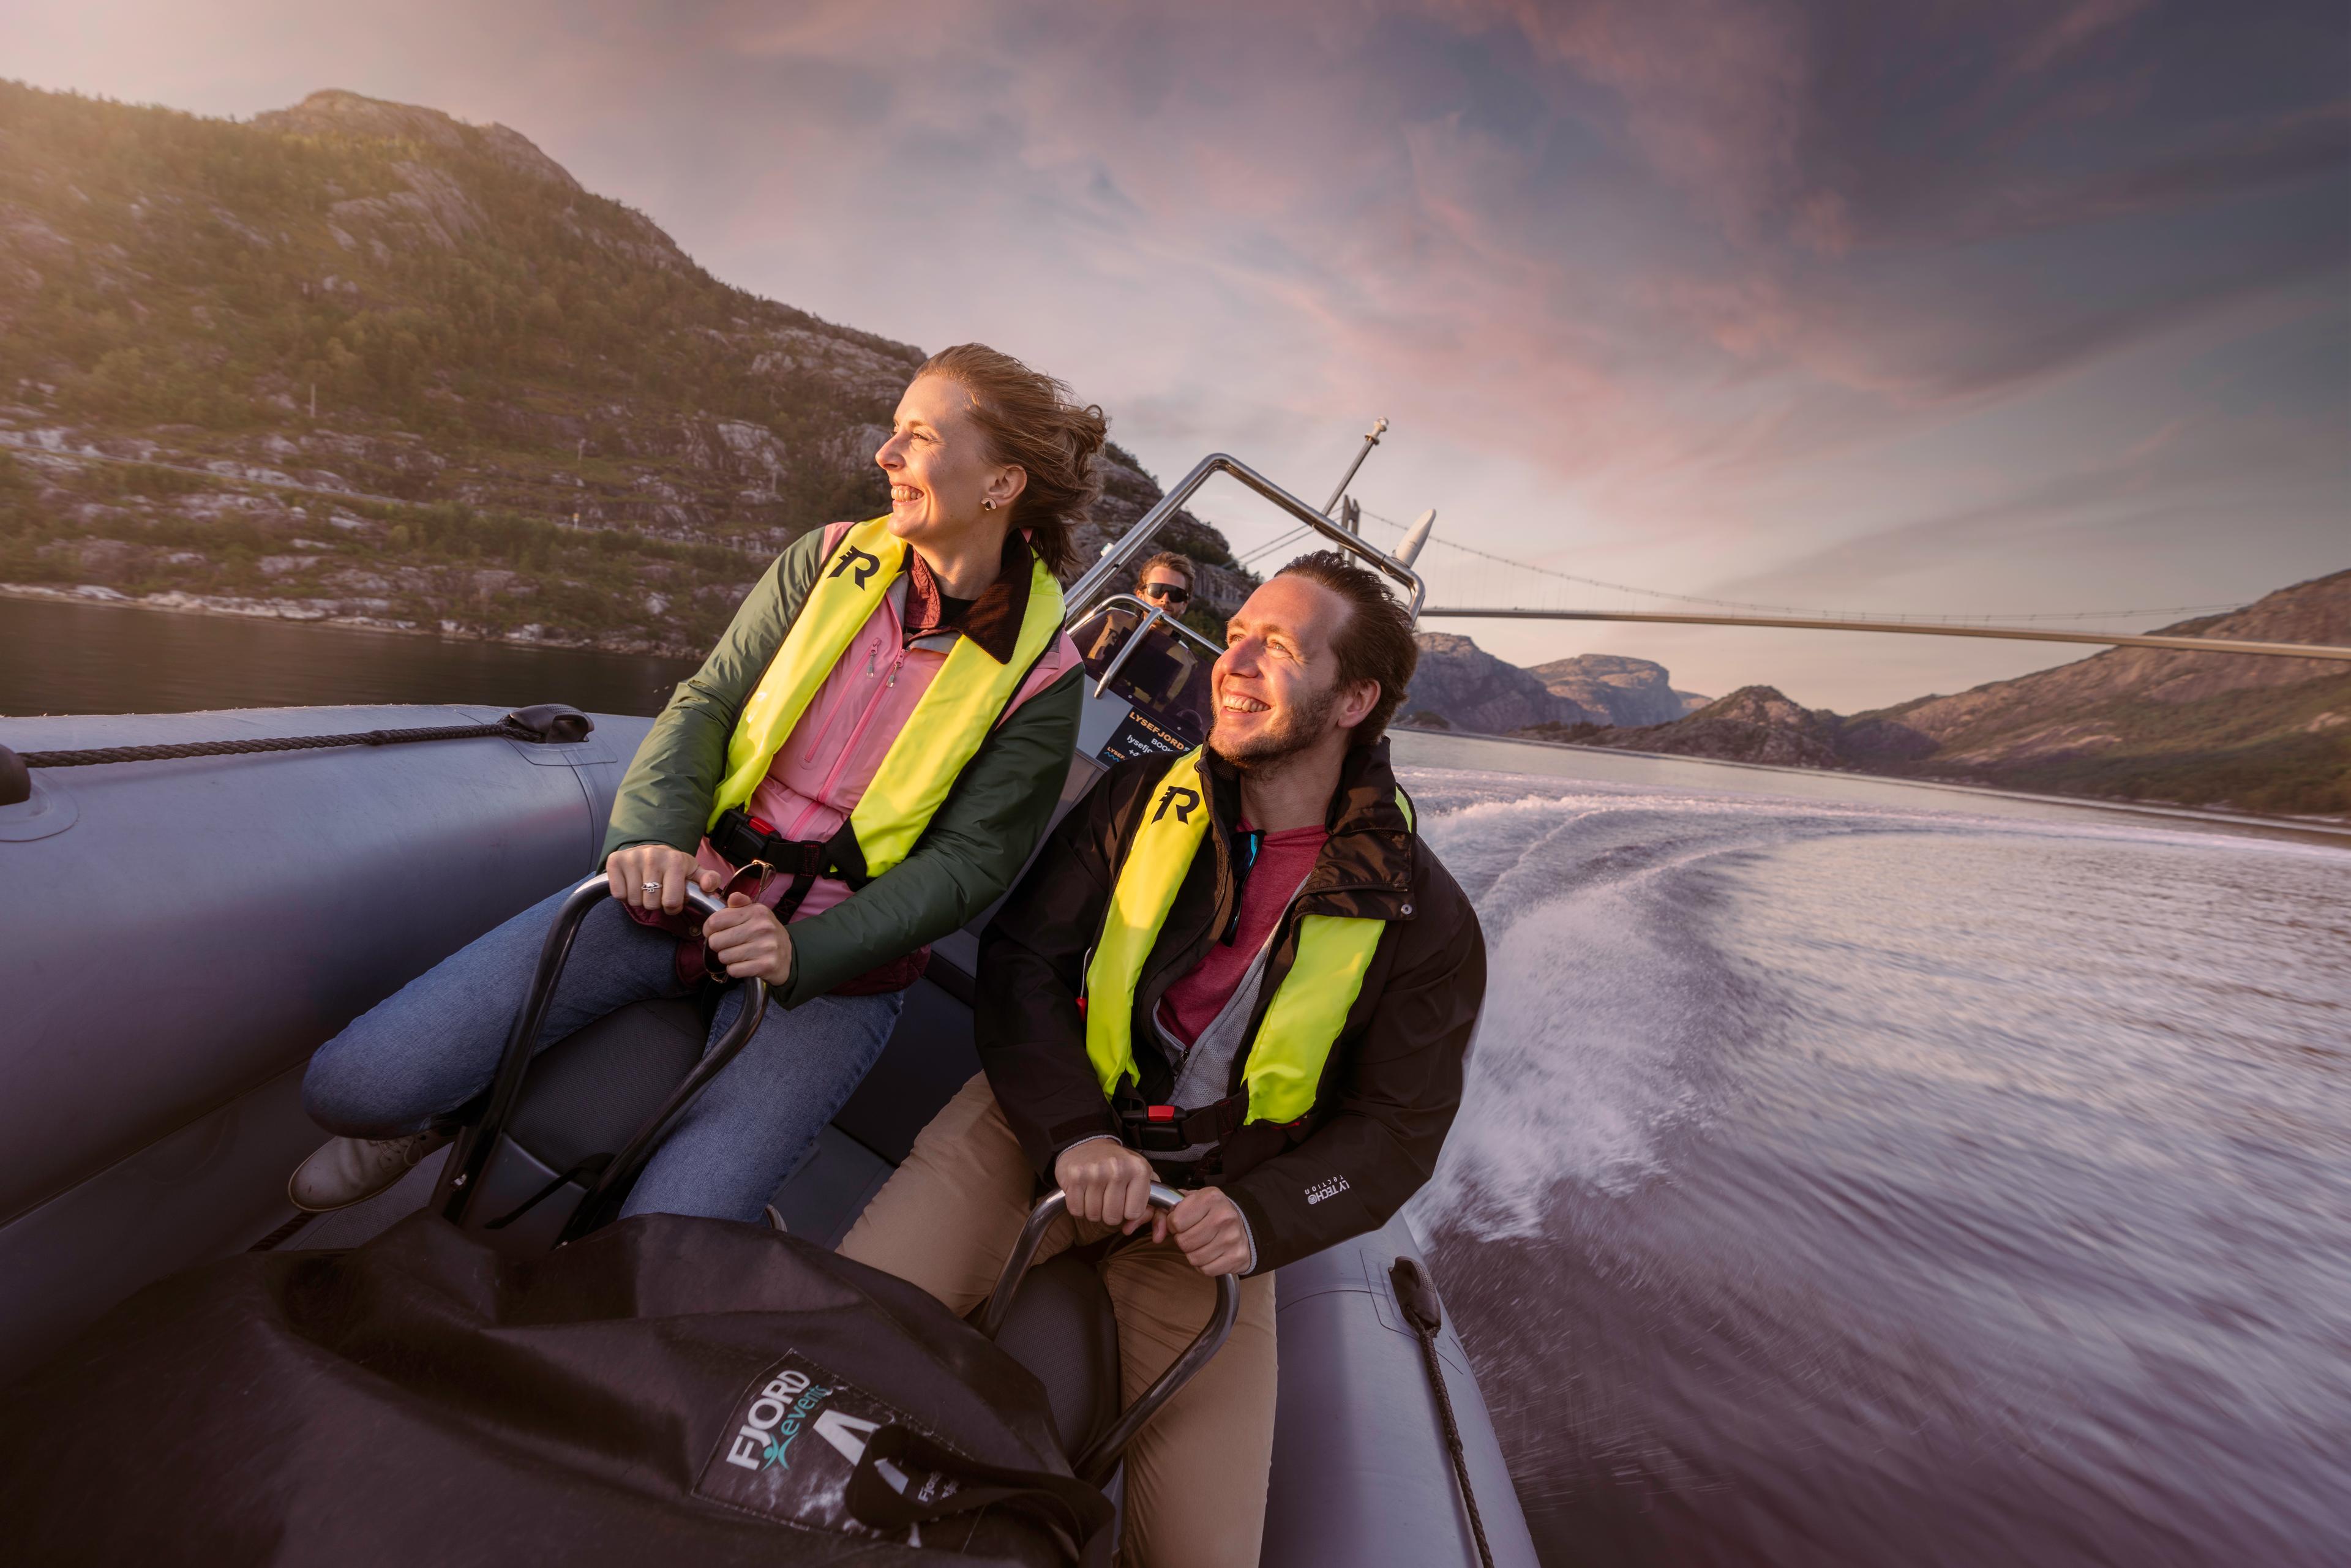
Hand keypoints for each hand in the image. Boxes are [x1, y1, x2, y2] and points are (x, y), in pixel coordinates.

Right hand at [605, 843, 719, 914]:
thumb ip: (708, 879)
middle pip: (651, 904)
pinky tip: (632, 883)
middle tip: (657, 892)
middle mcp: (653, 856)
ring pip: (634, 900)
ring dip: (640, 900)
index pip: (671, 902)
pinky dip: (624, 895)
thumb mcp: (693, 872)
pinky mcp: (615, 860)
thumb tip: (710, 885)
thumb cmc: (673, 866)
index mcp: (675, 861)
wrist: (649, 850)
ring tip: (645, 887)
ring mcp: (632, 857)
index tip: (672, 901)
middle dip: (655, 904)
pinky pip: (619, 894)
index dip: (672, 908)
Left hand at [702, 893, 794, 985]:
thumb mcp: (756, 914)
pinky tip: (745, 964)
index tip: (715, 932)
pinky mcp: (765, 966)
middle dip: (719, 945)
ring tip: (739, 954)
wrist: (789, 956)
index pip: (715, 921)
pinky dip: (735, 969)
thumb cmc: (765, 933)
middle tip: (729, 945)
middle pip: (716, 941)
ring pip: (723, 957)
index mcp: (757, 912)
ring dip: (727, 958)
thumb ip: (740, 905)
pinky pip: (733, 970)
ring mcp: (765, 948)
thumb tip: (732, 897)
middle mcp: (762, 928)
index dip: (709, 929)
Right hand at [1055, 1139, 1154, 1235]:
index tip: (1124, 1201)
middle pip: (1112, 1217)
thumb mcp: (1141, 1175)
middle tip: (1107, 1198)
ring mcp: (1094, 1172)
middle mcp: (1118, 1169)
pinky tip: (1083, 1193)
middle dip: (1109, 1213)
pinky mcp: (1074, 1176)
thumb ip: (1150, 1203)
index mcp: (1139, 1170)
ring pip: (1093, 1215)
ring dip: (1093, 1210)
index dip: (1127, 1211)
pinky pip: (1076, 1210)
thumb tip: (1138, 1230)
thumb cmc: (1117, 1163)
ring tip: (1095, 1194)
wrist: (1088, 1143)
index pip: (1134, 1213)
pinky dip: (1078, 1207)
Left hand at [1162, 1187, 1249, 1276]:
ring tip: (1202, 1243)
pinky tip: (1211, 1253)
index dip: (1173, 1224)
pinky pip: (1206, 1269)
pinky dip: (1204, 1265)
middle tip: (1191, 1234)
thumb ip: (1166, 1211)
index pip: (1176, 1221)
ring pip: (1194, 1258)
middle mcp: (1224, 1216)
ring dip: (1193, 1254)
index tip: (1181, 1223)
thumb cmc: (1211, 1213)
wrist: (1243, 1226)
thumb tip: (1157, 1234)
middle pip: (1184, 1242)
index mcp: (1211, 1197)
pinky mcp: (1237, 1256)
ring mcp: (1232, 1238)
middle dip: (1183, 1240)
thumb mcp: (1191, 1201)